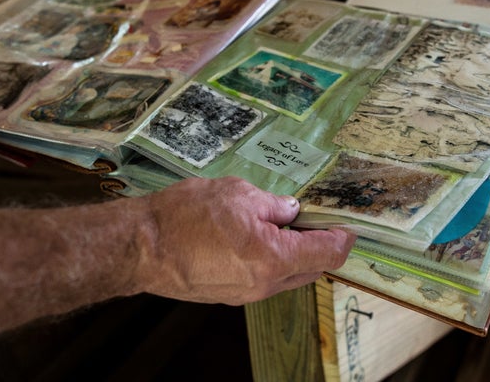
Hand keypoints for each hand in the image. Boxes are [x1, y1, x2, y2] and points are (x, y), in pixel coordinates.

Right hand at [135, 176, 356, 304]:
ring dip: (295, 253)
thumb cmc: (185, 217)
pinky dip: (273, 261)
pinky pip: (266, 279)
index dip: (344, 237)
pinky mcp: (231, 295)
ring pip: (288, 276)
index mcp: (273, 258)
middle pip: (312, 268)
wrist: (140, 247)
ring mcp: (246, 294)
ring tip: (284, 224)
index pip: (328, 254)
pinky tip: (259, 238)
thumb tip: (293, 211)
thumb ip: (275, 205)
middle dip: (321, 244)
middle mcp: (265, 284)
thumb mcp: (238, 194)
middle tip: (316, 218)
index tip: (349, 226)